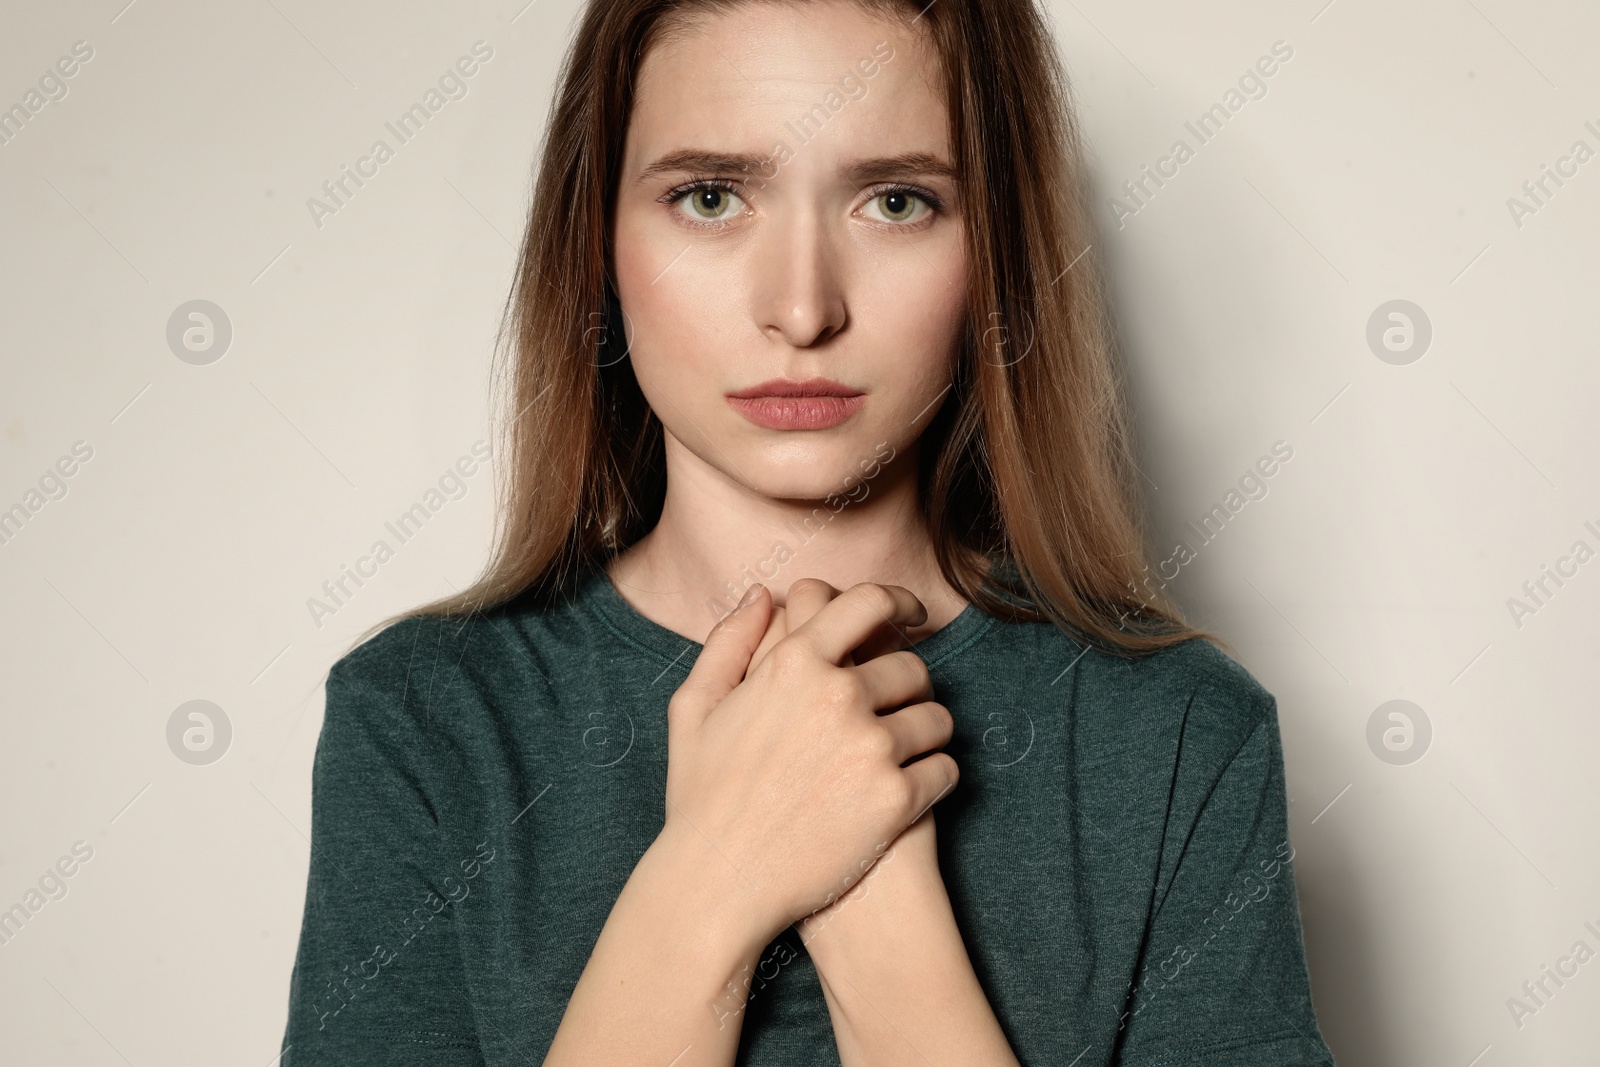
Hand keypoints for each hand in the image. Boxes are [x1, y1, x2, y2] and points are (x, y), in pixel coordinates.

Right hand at [662, 581, 957, 943]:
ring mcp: (871, 748)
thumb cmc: (701, 796)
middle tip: (895, 708)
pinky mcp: (895, 799)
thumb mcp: (694, 708)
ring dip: (925, 732)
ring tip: (903, 753)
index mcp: (793, 662)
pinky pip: (944, 770)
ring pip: (936, 719)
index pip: (868, 602)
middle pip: (912, 667)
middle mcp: (838, 695)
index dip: (899, 602)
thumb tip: (764, 595)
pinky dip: (934, 777)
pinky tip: (910, 789)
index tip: (912, 615)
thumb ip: (729, 641)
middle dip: (908, 686)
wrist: (720, 883)